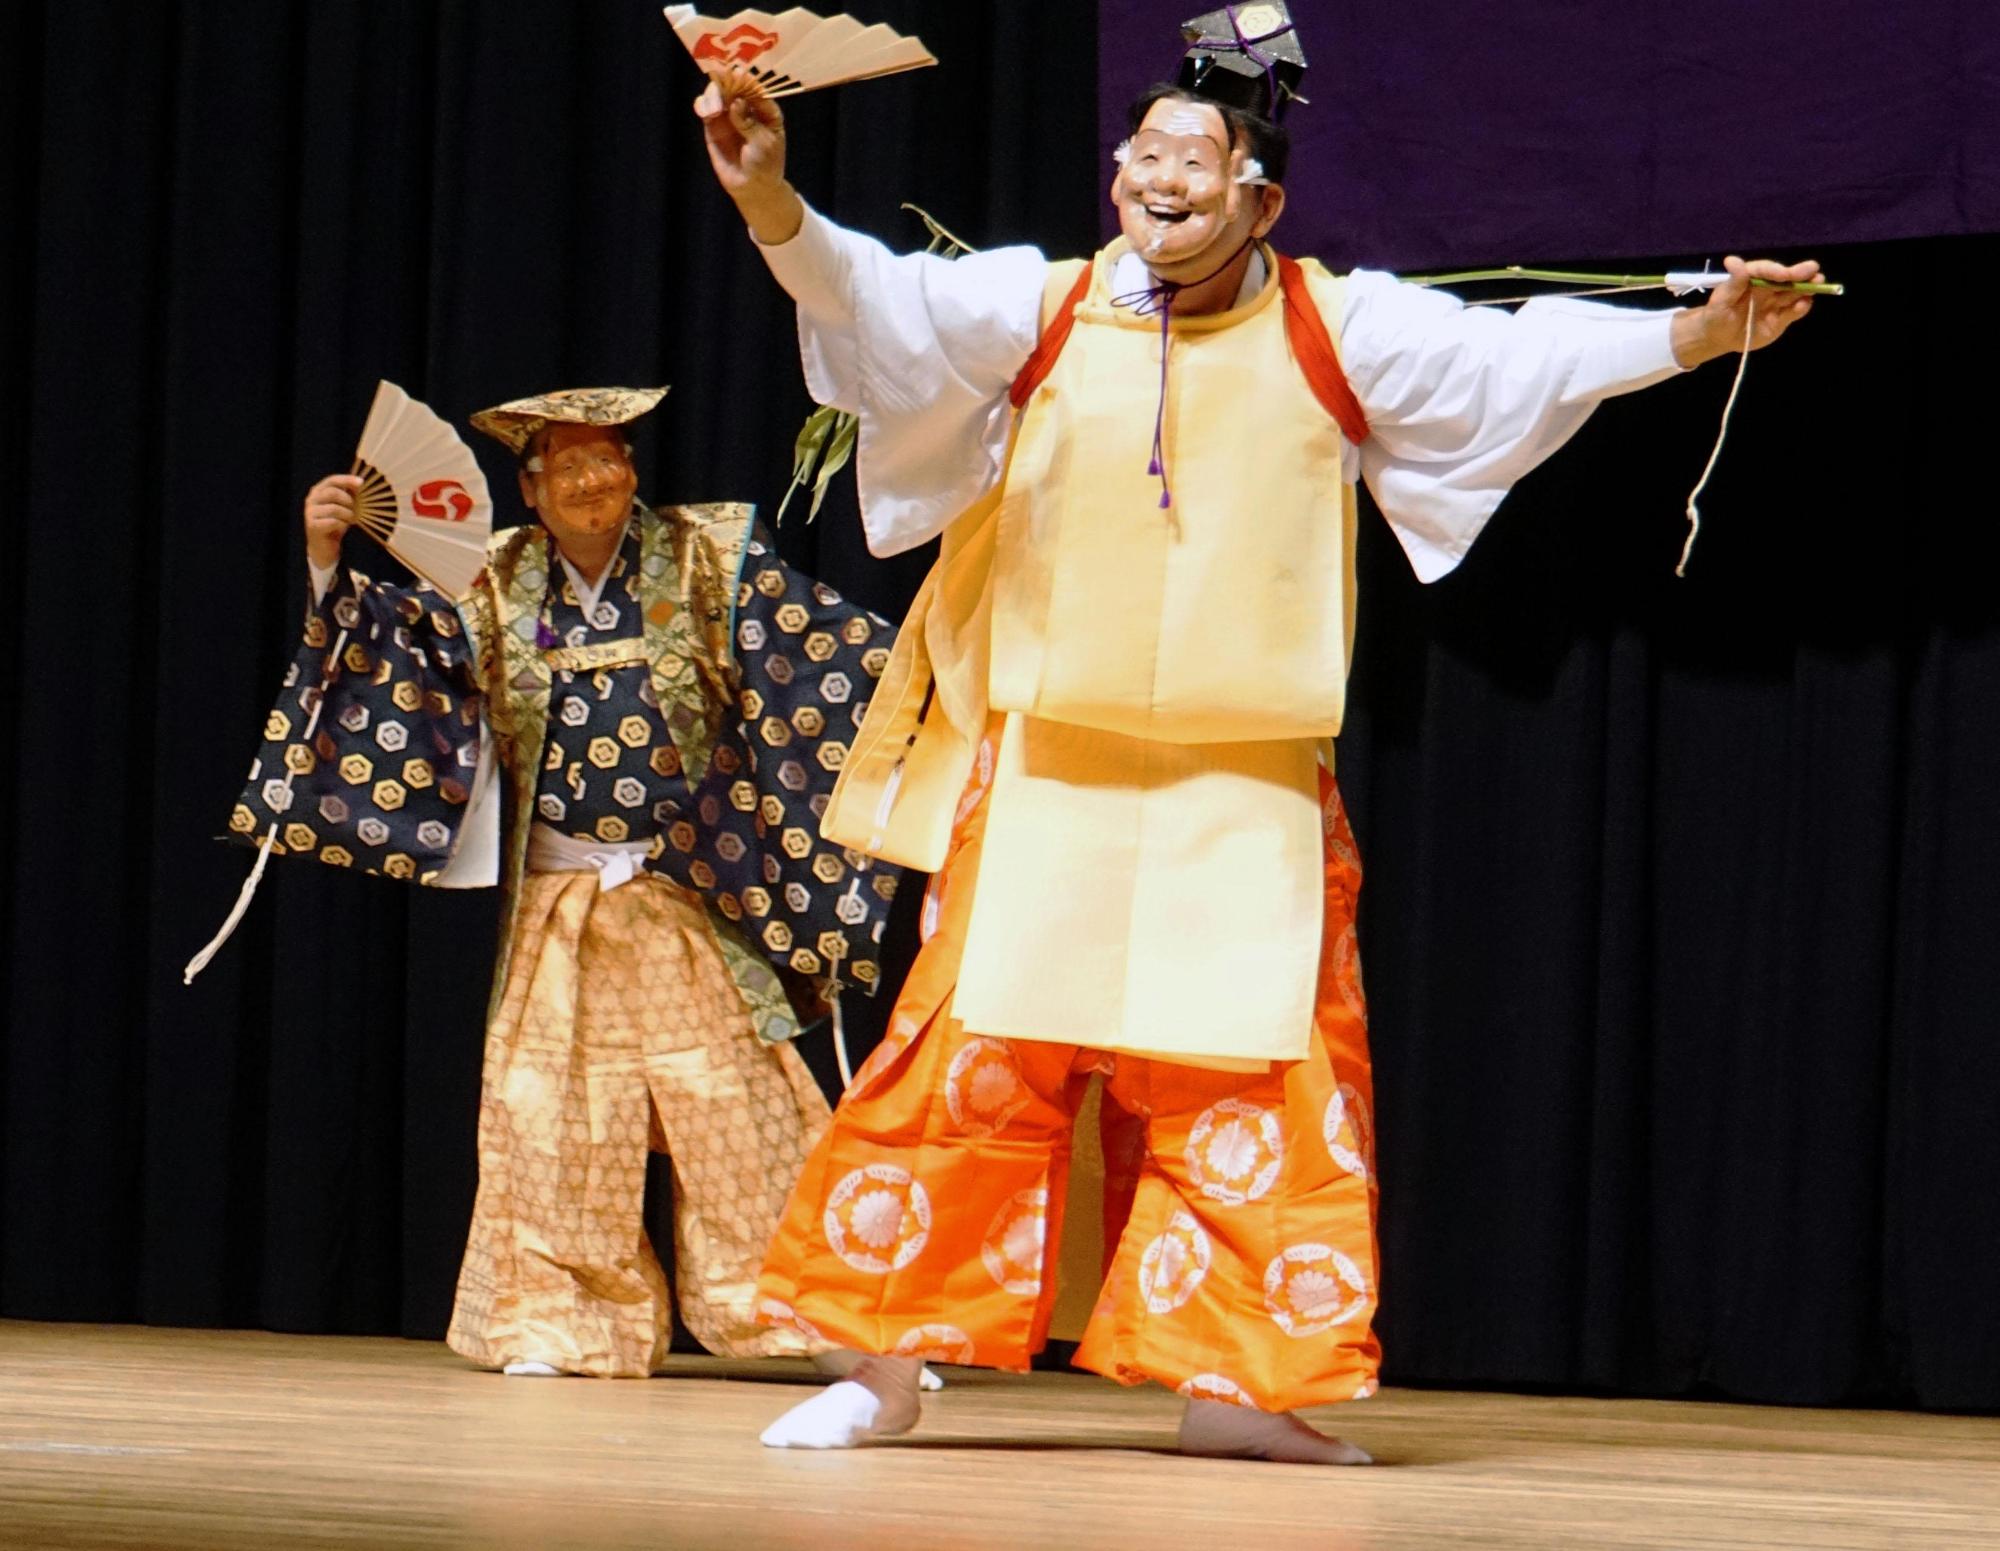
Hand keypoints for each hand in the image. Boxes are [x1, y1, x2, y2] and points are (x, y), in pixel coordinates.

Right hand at [303, 473, 359, 570]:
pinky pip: (333, 522)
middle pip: (333, 492)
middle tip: (354, 510)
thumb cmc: (335, 523)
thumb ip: (348, 494)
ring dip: (347, 514)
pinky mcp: (312, 525)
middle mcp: (311, 499)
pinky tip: (342, 527)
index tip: (361, 482)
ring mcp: (310, 512)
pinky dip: (342, 524)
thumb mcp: (343, 506)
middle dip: (348, 501)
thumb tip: (359, 482)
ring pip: (334, 508)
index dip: (347, 479)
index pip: (332, 480)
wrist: (324, 546)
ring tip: (350, 520)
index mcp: (318, 491)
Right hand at [694, 65, 802, 243]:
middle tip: (720, 76)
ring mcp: (728, 114)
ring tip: (715, 106)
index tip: (738, 71)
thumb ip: (749, 122)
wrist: (752, 187)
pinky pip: (705, 109)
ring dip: (714, 93)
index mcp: (765, 108)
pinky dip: (703, 105)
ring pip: (718, 94)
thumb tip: (736, 102)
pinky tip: (706, 110)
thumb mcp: (764, 143)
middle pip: (734, 85)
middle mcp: (746, 106)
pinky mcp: (712, 125)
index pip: (755, 88)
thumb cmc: (766, 164)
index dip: (747, 79)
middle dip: (727, 80)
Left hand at [1671, 255, 1820, 367]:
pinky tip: (1805, 304)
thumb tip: (1732, 260)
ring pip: (1794, 292)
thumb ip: (1733, 282)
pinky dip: (1801, 307)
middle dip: (1800, 273)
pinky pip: (1794, 311)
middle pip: (1786, 278)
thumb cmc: (1717, 314)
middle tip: (1813, 270)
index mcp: (1752, 278)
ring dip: (1807, 288)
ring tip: (1818, 284)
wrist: (1719, 336)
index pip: (1766, 270)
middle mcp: (1768, 287)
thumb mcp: (1720, 300)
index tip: (1784, 274)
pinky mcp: (1782, 318)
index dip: (1776, 271)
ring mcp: (1776, 301)